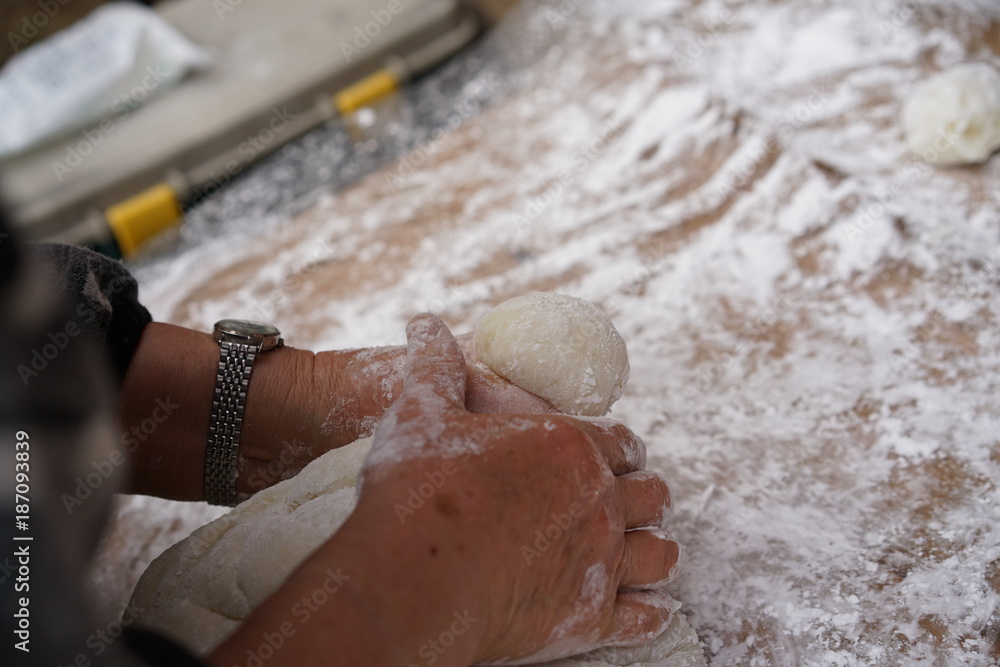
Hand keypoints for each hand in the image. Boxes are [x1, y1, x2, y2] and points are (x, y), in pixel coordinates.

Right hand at [352, 314, 679, 662]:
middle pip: (651, 494)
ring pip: (662, 554)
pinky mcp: (590, 620)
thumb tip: (424, 323)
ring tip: (644, 551)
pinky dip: (653, 612)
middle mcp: (598, 499)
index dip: (621, 449)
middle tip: (630, 503)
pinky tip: (650, 609)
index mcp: (567, 445)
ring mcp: (600, 561)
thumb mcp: (420, 413)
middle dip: (644, 495)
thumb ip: (434, 367)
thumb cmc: (416, 490)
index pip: (622, 442)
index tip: (616, 457)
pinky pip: (647, 617)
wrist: (410, 579)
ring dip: (656, 549)